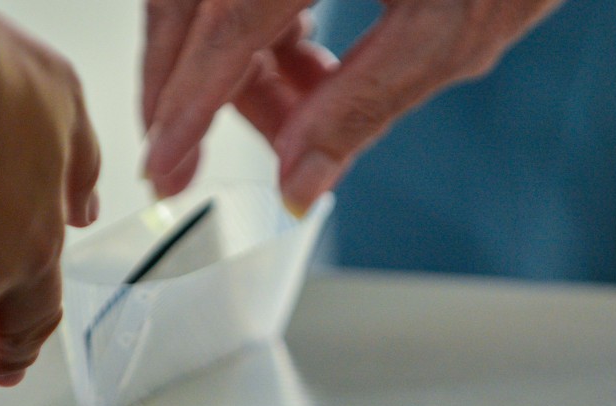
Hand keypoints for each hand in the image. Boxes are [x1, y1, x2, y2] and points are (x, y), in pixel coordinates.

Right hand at [142, 0, 562, 213]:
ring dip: (228, 62)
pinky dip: (254, 24)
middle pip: (192, 5)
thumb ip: (363, 106)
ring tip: (290, 110)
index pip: (225, 27)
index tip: (164, 167)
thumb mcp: (451, 27)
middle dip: (191, 89)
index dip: (188, 108)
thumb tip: (298, 179)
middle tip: (198, 156)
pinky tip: (300, 60)